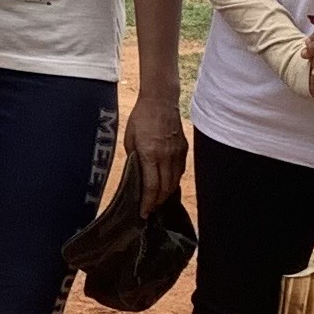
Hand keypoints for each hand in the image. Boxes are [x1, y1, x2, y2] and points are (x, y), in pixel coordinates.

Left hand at [123, 90, 187, 213]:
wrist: (160, 100)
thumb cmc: (140, 118)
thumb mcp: (129, 139)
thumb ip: (133, 158)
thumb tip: (136, 175)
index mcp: (150, 154)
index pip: (151, 187)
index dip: (148, 203)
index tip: (144, 213)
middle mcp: (166, 156)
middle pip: (165, 188)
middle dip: (158, 202)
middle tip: (150, 210)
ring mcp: (177, 153)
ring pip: (174, 181)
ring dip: (166, 194)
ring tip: (158, 200)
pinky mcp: (184, 149)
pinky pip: (180, 171)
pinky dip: (173, 181)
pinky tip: (167, 184)